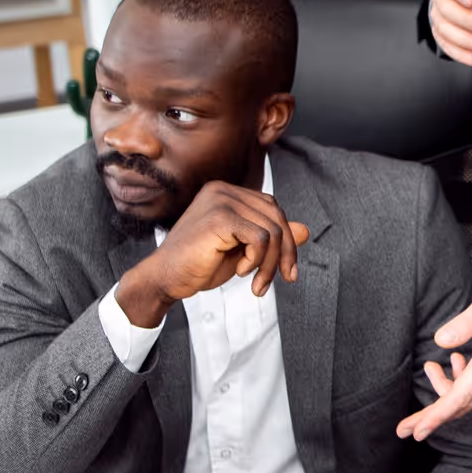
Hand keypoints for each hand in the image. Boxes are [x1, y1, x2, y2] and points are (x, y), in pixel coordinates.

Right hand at [114, 181, 310, 327]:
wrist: (166, 278)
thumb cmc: (199, 264)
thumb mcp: (243, 251)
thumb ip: (272, 238)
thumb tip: (305, 231)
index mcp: (227, 192)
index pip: (272, 209)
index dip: (286, 241)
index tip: (287, 271)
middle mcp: (224, 190)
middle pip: (276, 217)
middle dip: (286, 253)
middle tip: (283, 280)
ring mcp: (221, 200)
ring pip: (272, 231)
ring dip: (270, 264)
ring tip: (256, 283)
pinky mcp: (220, 218)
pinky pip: (260, 239)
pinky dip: (257, 261)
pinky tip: (240, 271)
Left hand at [397, 283, 471, 442]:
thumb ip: (463, 323)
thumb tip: (441, 341)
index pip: (458, 398)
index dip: (435, 417)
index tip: (415, 431)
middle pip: (460, 407)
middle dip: (431, 417)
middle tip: (405, 428)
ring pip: (469, 399)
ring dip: (446, 389)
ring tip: (431, 366)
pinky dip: (461, 384)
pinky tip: (457, 362)